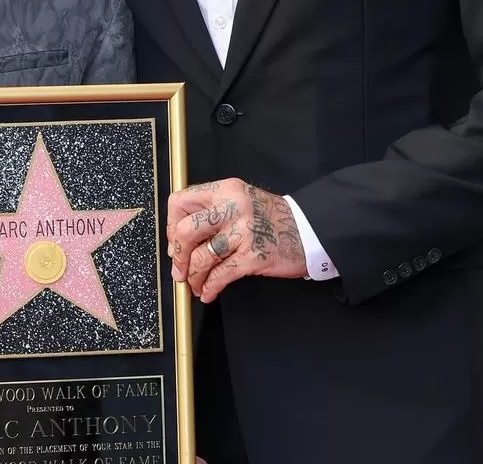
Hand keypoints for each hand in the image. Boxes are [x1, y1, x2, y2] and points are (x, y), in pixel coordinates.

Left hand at [166, 179, 305, 301]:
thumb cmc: (273, 218)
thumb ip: (213, 212)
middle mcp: (232, 207)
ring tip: (195, 284)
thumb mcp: (241, 201)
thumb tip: (180, 239)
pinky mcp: (254, 256)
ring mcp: (244, 232)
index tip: (175, 242)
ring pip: (202, 257)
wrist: (310, 229)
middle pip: (186, 230)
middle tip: (179, 269)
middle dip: (178, 255)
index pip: (181, 202)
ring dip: (193, 276)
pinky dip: (210, 287)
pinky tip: (208, 292)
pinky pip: (221, 275)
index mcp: (226, 190)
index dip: (171, 225)